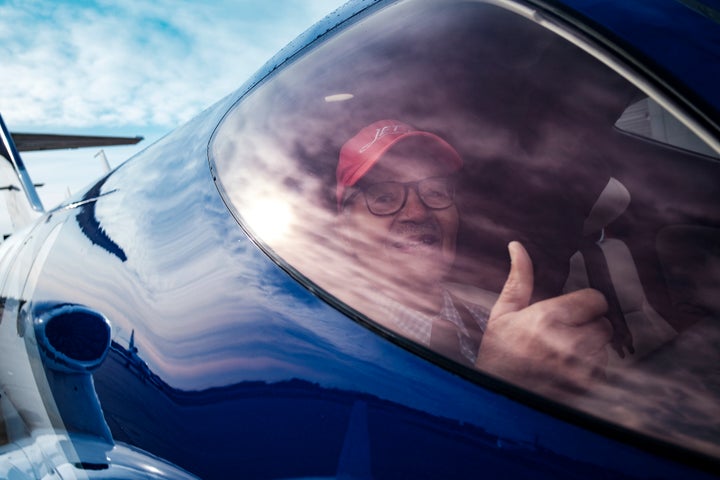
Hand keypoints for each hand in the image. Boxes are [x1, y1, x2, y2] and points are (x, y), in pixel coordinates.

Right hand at [475, 241, 611, 395]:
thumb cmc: (497, 354)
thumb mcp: (503, 315)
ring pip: (604, 349)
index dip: (584, 304)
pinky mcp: (585, 391)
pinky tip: (564, 373)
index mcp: (546, 319)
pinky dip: (589, 372)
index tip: (569, 312)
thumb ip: (518, 280)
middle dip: (587, 328)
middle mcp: (567, 344)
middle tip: (562, 336)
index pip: (596, 300)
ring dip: (589, 350)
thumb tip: (518, 246)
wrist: (495, 400)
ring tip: (561, 357)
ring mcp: (579, 371)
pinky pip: (602, 372)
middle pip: (604, 325)